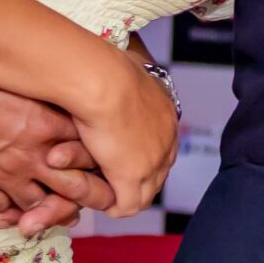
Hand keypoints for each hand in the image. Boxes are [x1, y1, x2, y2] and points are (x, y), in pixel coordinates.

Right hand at [0, 77, 114, 233]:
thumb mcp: (26, 85)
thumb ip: (52, 102)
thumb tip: (74, 107)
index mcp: (49, 124)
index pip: (91, 151)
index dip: (102, 161)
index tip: (109, 163)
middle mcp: (35, 154)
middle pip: (76, 187)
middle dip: (91, 196)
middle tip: (101, 199)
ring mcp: (8, 173)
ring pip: (41, 205)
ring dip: (50, 209)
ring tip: (56, 207)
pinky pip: (5, 208)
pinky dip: (11, 211)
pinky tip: (15, 208)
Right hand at [69, 41, 180, 216]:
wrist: (102, 81)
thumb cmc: (107, 66)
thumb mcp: (129, 62)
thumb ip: (131, 69)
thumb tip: (128, 57)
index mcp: (166, 113)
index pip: (160, 142)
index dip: (140, 150)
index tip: (121, 152)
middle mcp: (167, 139)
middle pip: (157, 169)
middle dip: (136, 176)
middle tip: (111, 178)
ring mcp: (153, 161)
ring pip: (144, 191)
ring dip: (123, 192)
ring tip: (101, 192)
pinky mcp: (134, 179)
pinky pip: (127, 206)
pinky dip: (112, 205)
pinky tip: (96, 201)